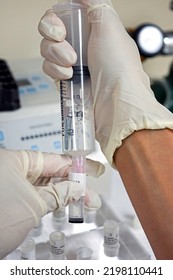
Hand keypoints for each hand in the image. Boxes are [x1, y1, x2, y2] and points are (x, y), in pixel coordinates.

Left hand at [0, 149, 103, 258]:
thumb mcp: (33, 205)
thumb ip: (58, 195)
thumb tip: (77, 189)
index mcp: (13, 160)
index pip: (53, 159)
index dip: (75, 165)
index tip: (92, 169)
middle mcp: (11, 170)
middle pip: (50, 173)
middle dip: (73, 183)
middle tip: (90, 191)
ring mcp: (11, 186)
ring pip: (45, 186)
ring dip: (65, 194)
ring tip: (84, 202)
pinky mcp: (12, 201)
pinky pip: (38, 197)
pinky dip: (53, 202)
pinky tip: (66, 205)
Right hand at [38, 1, 172, 167]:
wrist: (117, 104)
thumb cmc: (119, 69)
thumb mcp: (110, 27)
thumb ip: (94, 4)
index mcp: (93, 29)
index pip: (64, 16)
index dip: (56, 20)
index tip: (61, 30)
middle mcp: (83, 45)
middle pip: (51, 33)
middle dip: (54, 41)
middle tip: (70, 53)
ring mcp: (74, 64)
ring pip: (47, 52)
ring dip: (56, 58)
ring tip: (72, 67)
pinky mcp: (67, 81)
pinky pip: (49, 70)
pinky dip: (56, 72)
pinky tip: (69, 77)